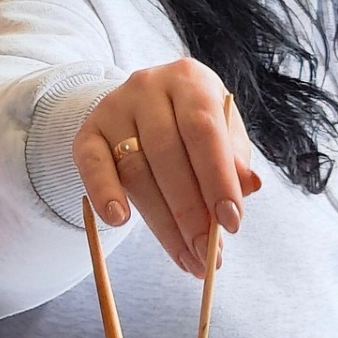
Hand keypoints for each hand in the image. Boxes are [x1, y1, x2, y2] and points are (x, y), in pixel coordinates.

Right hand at [74, 58, 259, 276]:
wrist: (143, 108)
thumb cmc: (193, 127)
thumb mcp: (222, 134)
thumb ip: (234, 159)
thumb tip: (249, 186)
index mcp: (189, 80)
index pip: (203, 130)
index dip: (217, 179)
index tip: (231, 224)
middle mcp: (148, 87)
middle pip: (167, 154)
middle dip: (191, 212)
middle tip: (207, 255)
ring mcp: (113, 107)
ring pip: (135, 170)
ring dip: (161, 222)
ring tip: (185, 257)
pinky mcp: (87, 132)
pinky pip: (91, 165)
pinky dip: (104, 193)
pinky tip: (119, 221)